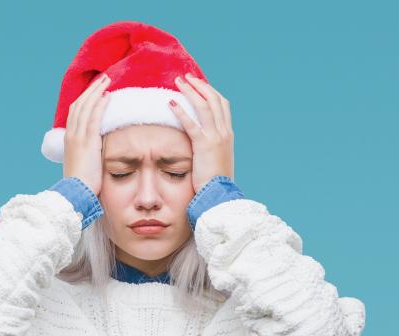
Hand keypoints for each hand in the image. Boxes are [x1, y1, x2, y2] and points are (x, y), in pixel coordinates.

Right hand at [62, 72, 110, 196]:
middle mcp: (71, 135)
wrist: (74, 193)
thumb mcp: (82, 165)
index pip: (75, 113)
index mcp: (69, 140)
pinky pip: (94, 118)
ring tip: (107, 81)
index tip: (95, 91)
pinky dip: (100, 105)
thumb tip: (96, 153)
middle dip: (91, 90)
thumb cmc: (80, 185)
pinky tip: (108, 96)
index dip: (85, 99)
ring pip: (86, 107)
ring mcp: (78, 137)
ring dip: (96, 92)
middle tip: (103, 79)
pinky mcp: (87, 142)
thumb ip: (88, 155)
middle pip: (80, 105)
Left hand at [168, 74, 234, 193]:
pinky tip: (170, 102)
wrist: (221, 195)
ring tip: (177, 82)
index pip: (222, 105)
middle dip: (200, 85)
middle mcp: (224, 132)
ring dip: (190, 91)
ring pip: (204, 106)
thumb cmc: (216, 183)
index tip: (199, 84)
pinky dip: (181, 111)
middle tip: (186, 77)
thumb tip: (202, 146)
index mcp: (228, 135)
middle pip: (214, 99)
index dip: (210, 92)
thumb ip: (211, 149)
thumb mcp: (217, 161)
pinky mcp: (204, 146)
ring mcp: (216, 137)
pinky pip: (191, 123)